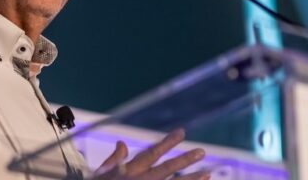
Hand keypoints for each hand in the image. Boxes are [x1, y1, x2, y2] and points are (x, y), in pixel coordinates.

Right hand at [92, 129, 208, 179]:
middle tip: (202, 152)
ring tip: (208, 174)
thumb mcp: (99, 174)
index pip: (151, 153)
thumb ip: (113, 160)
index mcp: (128, 171)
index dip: (167, 142)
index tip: (182, 132)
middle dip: (185, 160)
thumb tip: (122, 144)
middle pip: (167, 169)